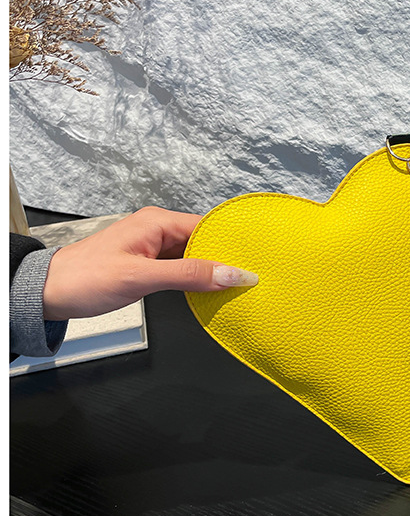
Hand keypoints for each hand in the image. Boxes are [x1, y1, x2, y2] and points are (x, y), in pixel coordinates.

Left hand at [43, 206, 257, 320]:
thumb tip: (232, 274)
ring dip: (211, 270)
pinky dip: (196, 279)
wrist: (47, 293)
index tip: (256, 261)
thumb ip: (188, 275)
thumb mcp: (141, 277)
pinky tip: (210, 291)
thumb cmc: (85, 279)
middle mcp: (158, 229)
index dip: (232, 244)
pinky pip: (181, 267)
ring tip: (237, 285)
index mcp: (157, 222)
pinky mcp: (148, 263)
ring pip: (194, 256)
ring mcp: (153, 247)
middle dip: (226, 258)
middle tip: (252, 277)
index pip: (207, 227)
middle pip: (204, 241)